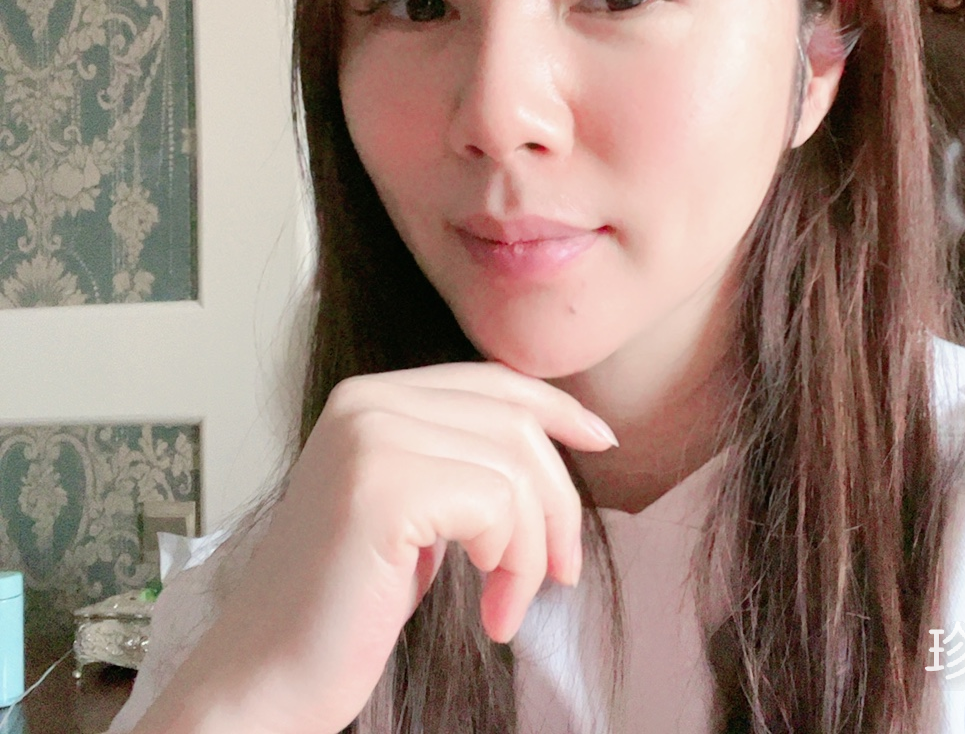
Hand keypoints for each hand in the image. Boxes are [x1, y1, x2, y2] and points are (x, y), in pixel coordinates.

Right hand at [134, 361, 617, 733]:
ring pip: (514, 468)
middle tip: (560, 574)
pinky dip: (513, 567)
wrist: (266, 680)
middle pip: (514, 423)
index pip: (489, 381)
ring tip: (508, 605)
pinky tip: (492, 615)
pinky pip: (498, 506)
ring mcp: (369, 438)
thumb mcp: (415, 507)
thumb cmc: (348, 605)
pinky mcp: (382, 488)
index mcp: (369, 397)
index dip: (554, 406)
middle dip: (556, 503)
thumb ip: (458, 457)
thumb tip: (547, 438)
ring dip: (533, 550)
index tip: (601, 439)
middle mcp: (365, 401)